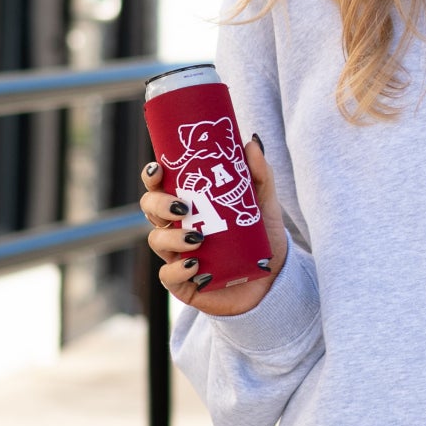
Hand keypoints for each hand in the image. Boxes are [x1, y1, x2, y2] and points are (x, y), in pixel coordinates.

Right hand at [138, 138, 288, 317]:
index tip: (159, 168)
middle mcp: (177, 227)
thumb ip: (259, 174)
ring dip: (172, 237)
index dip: (152, 175)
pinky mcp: (183, 283)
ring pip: (156, 240)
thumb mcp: (264, 204)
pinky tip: (195, 265)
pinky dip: (178, 269)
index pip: (160, 185)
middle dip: (158, 204)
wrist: (275, 279)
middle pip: (150, 209)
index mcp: (189, 204)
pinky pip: (168, 276)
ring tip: (198, 238)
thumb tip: (251, 143)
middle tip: (183, 206)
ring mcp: (177, 254)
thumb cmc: (262, 238)